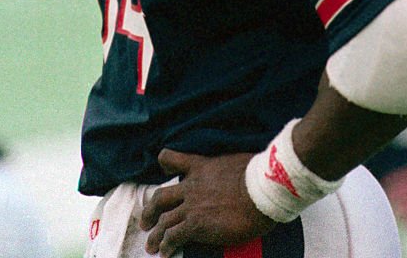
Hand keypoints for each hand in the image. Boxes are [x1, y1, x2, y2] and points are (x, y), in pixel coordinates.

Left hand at [140, 149, 275, 257]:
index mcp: (201, 166)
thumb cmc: (257, 177)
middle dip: (150, 211)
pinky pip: (174, 237)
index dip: (164, 164)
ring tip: (151, 246)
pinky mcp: (197, 225)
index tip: (162, 171)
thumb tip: (235, 180)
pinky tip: (165, 253)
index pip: (172, 159)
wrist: (261, 191)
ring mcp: (192, 206)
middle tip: (145, 222)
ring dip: (155, 235)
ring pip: (164, 221)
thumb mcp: (236, 164)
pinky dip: (167, 246)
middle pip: (161, 197)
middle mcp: (192, 185)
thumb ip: (225, 172)